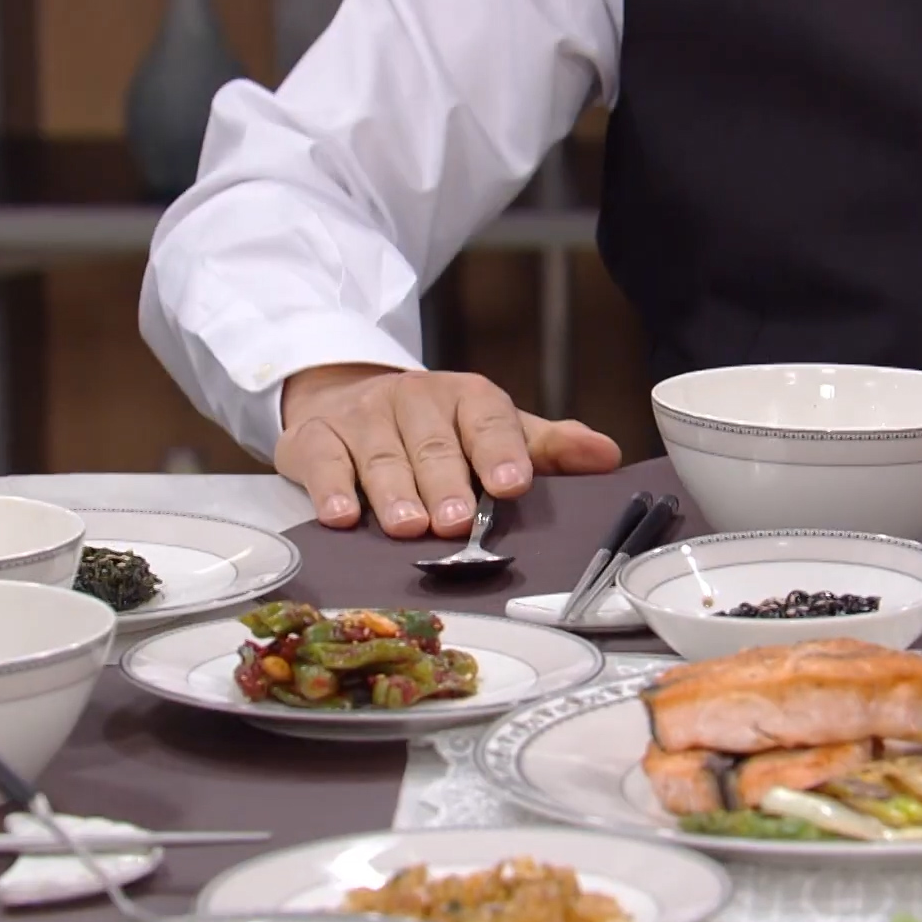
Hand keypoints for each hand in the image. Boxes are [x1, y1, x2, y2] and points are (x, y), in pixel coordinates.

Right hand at [274, 365, 620, 538]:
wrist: (348, 394)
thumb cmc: (435, 428)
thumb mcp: (493, 430)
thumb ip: (547, 447)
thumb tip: (608, 456)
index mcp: (467, 398)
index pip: (488, 419)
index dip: (500, 451)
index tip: (512, 485)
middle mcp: (414, 400)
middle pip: (433, 444)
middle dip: (446, 482)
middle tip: (456, 521)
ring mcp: (363, 416)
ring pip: (380, 454)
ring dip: (393, 492)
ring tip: (407, 526)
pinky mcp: (314, 436)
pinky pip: (321, 460)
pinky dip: (329, 488)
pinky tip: (340, 515)